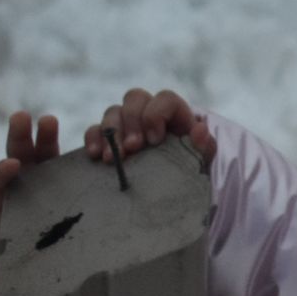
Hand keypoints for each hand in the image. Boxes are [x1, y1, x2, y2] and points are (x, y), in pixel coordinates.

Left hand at [0, 112, 61, 295]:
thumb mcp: (1, 275)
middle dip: (19, 138)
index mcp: (6, 208)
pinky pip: (74, 169)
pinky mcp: (74, 191)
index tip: (11, 165)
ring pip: (45, 159)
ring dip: (46, 138)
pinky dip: (78, 155)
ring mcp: (50, 188)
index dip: (1, 174)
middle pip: (19, 160)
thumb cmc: (21, 270)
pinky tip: (92, 144)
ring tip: (48, 120)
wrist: (45, 273)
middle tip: (22, 117)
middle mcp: (26, 192)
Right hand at [84, 88, 216, 165]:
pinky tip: (94, 155)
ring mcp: (126, 124)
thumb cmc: (188, 176)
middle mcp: (149, 114)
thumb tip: (200, 129)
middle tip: (133, 148)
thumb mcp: (200, 164)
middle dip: (132, 121)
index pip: (166, 99)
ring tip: (112, 159)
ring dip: (111, 133)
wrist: (170, 197)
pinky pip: (94, 129)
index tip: (154, 140)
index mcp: (175, 116)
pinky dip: (93, 138)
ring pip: (113, 111)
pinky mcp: (107, 139)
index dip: (157, 114)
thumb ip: (203, 147)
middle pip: (135, 97)